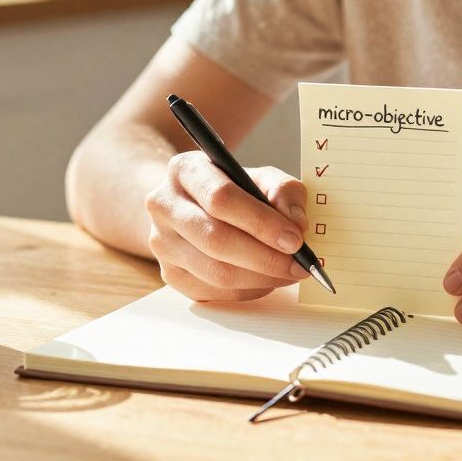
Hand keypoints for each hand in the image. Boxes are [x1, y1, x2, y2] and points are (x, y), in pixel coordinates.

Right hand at [146, 151, 310, 301]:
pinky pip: (215, 291)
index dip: (261, 222)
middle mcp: (164, 205)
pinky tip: (267, 279)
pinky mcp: (170, 275)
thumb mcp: (261, 177)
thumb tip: (297, 224)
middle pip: (216, 240)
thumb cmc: (234, 190)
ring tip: (289, 272)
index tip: (295, 239)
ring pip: (216, 272)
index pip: (221, 198)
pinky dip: (249, 290)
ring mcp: (162, 243)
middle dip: (265, 257)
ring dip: (261, 278)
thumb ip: (284, 191)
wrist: (193, 206)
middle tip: (300, 264)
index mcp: (185, 170)